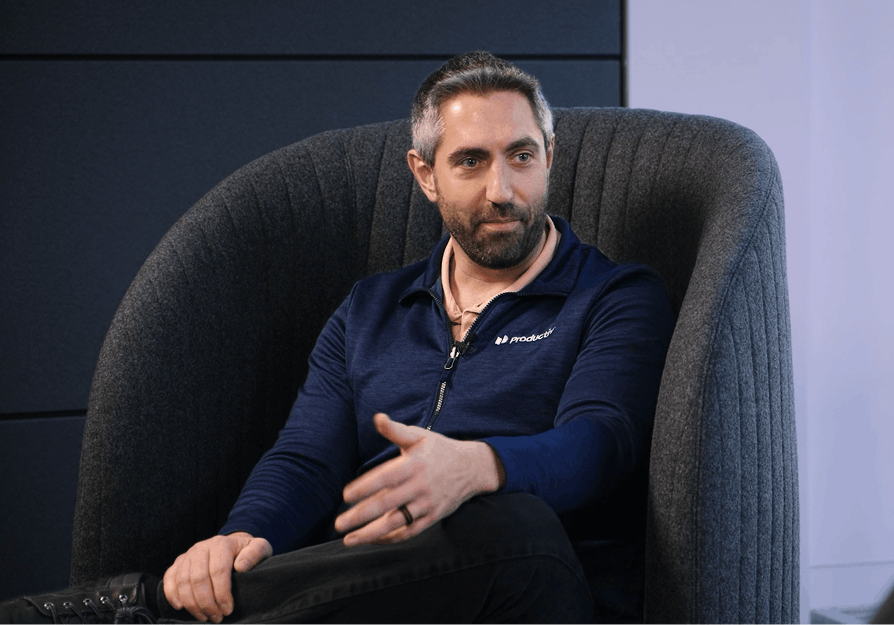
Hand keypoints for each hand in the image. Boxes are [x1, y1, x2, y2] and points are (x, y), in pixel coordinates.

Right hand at [163, 531, 271, 622]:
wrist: (234, 544)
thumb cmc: (247, 550)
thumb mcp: (260, 548)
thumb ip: (255, 554)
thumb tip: (241, 567)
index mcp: (221, 544)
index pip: (218, 571)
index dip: (222, 594)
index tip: (228, 610)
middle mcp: (202, 547)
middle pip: (198, 578)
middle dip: (206, 603)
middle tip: (216, 618)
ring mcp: (188, 554)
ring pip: (183, 581)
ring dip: (192, 604)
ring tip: (204, 617)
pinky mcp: (179, 562)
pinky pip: (169, 577)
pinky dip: (172, 594)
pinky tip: (180, 607)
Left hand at [334, 412, 504, 546]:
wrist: (473, 468)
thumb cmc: (439, 450)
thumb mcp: (419, 436)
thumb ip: (395, 430)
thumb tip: (378, 418)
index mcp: (414, 464)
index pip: (385, 478)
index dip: (365, 487)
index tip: (345, 496)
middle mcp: (420, 486)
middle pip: (387, 504)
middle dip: (361, 515)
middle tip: (339, 524)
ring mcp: (427, 504)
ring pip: (397, 522)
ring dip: (372, 533)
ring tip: (350, 539)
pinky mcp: (433, 517)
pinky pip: (411, 532)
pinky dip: (392, 539)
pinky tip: (373, 540)